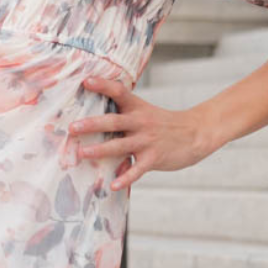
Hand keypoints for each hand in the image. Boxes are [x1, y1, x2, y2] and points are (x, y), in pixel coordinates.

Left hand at [69, 71, 216, 191]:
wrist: (195, 134)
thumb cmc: (163, 125)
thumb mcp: (145, 113)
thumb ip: (122, 117)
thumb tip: (94, 122)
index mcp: (137, 108)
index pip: (119, 92)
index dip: (102, 85)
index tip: (86, 81)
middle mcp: (140, 122)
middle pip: (114, 121)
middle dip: (92, 124)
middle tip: (73, 128)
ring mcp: (147, 141)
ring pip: (120, 145)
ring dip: (100, 150)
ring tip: (83, 153)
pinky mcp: (154, 158)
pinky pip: (137, 170)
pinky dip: (125, 178)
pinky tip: (113, 185)